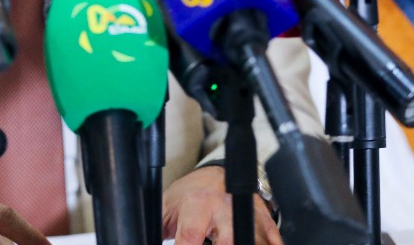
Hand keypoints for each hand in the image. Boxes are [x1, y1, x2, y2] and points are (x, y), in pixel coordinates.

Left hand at [162, 165, 282, 244]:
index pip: (189, 237)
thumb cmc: (188, 195)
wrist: (214, 175)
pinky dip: (271, 244)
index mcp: (196, 203)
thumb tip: (141, 237)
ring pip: (251, 238)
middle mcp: (223, 207)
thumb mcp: (166, 209)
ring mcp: (245, 211)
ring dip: (247, 242)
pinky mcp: (262, 216)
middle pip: (227, 241)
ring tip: (231, 241)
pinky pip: (272, 237)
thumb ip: (157, 229)